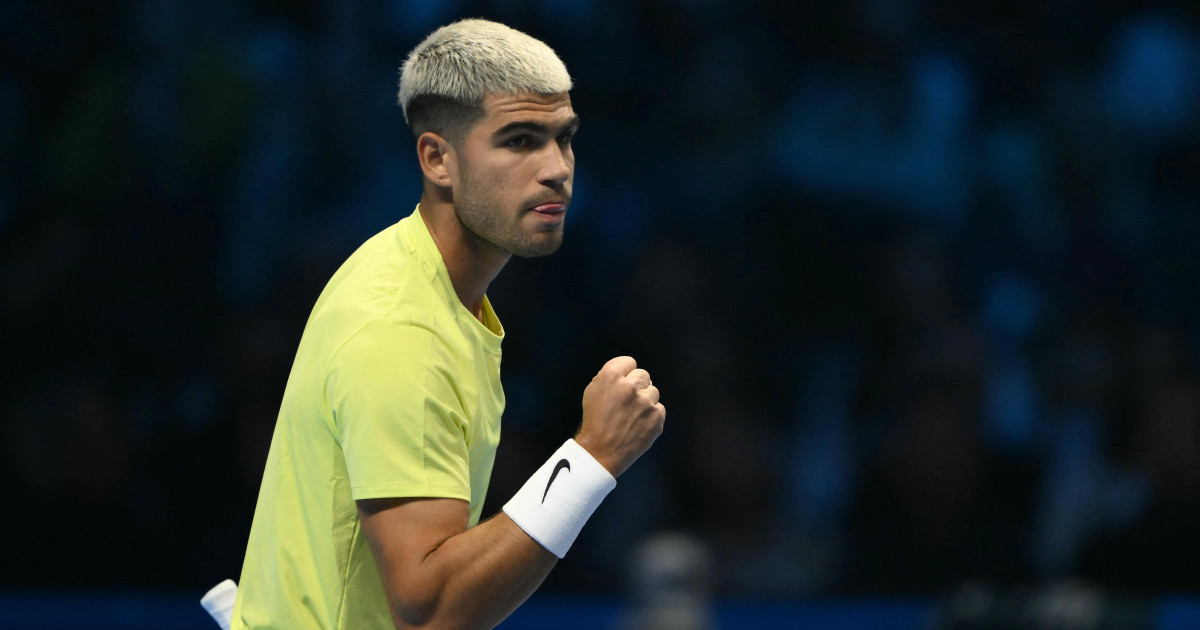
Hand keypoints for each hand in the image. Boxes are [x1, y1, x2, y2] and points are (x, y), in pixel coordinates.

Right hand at [575, 356, 664, 476]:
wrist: (601, 451)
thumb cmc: (594, 421)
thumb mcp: (591, 392)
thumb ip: (607, 377)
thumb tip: (623, 373)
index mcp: (611, 377)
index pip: (629, 362)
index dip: (625, 372)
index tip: (623, 383)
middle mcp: (630, 386)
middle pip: (643, 375)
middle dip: (637, 385)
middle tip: (628, 400)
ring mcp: (646, 402)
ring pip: (653, 391)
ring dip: (645, 400)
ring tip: (633, 414)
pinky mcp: (657, 417)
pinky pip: (659, 408)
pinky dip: (651, 415)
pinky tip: (639, 423)